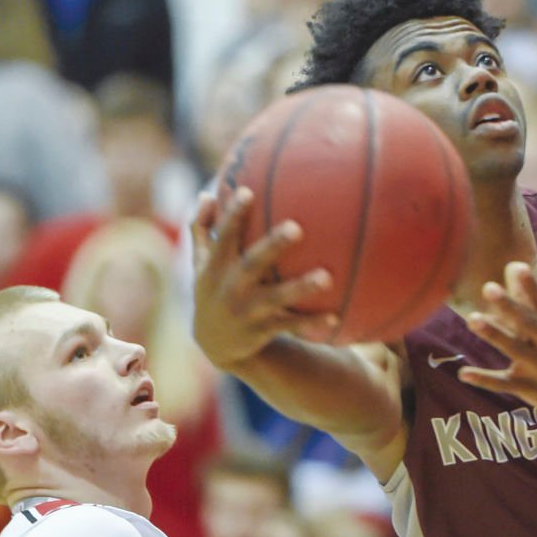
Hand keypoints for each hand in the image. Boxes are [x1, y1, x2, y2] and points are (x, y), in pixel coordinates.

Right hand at [191, 187, 339, 368]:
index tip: (247, 192)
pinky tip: (335, 316)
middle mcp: (230, 288)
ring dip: (300, 288)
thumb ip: (201, 228)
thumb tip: (207, 193)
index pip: (223, 236)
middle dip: (272, 246)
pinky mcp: (261, 331)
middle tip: (297, 228)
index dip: (233, 215)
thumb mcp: (200, 262)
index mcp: (215, 267)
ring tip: (327, 278)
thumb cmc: (213, 290)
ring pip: (275, 299)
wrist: (214, 344)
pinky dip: (310, 323)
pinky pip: (289, 326)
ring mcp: (246, 311)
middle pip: (252, 264)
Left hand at [459, 262, 536, 414]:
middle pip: (530, 325)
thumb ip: (535, 300)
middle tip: (488, 287)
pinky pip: (504, 384)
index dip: (532, 286)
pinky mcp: (530, 389)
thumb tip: (514, 264)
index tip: (517, 267)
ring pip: (515, 350)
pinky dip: (484, 379)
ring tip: (472, 319)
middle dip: (510, 306)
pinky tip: (463, 373)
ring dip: (494, 334)